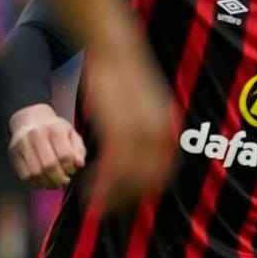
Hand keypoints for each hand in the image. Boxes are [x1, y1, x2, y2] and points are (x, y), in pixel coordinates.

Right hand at [7, 103, 86, 188]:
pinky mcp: (13, 153)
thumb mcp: (72, 134)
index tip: (71, 171)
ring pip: (35, 173)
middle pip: (49, 165)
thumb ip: (79, 150)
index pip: (65, 155)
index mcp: (54, 129)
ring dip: (47, 183)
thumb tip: (79, 164)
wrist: (30, 120)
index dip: (70, 168)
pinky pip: (24, 175)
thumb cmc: (55, 130)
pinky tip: (42, 181)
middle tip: (64, 181)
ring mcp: (22, 144)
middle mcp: (36, 135)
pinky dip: (35, 183)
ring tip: (54, 183)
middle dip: (59, 179)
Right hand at [81, 21, 175, 207]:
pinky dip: (104, 183)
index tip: (130, 201)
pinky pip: (115, 165)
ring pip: (132, 177)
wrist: (113, 48)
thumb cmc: (122, 76)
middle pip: (150, 180)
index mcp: (165, 129)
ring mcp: (141, 131)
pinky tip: (91, 189)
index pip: (163, 172)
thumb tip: (146, 145)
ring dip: (113, 195)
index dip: (146, 190)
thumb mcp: (143, 105)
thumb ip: (146, 128)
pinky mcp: (119, 127)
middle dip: (129, 199)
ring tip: (96, 203)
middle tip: (110, 210)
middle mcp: (159, 133)